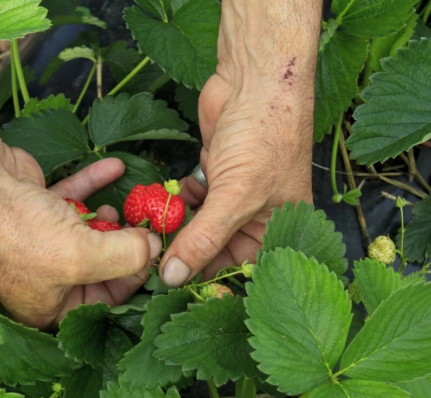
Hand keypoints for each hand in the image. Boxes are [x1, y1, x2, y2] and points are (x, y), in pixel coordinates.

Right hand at [0, 84, 161, 328]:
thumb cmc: (21, 232)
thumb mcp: (83, 255)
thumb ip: (127, 257)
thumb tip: (155, 248)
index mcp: (49, 306)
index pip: (104, 301)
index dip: (134, 278)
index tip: (155, 253)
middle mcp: (45, 278)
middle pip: (100, 265)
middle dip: (125, 243)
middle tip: (147, 224)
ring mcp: (41, 242)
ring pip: (88, 232)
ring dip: (111, 216)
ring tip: (125, 204)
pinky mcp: (39, 210)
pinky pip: (74, 200)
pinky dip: (94, 185)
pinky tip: (115, 167)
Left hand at [159, 1, 321, 285]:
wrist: (256, 78)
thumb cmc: (264, 137)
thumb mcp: (237, 195)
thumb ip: (204, 239)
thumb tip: (174, 277)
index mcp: (278, 229)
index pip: (241, 269)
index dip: (208, 279)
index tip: (171, 287)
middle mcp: (257, 216)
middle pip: (217, 249)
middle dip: (187, 251)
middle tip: (152, 259)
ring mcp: (234, 194)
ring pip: (200, 224)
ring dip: (178, 225)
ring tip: (154, 229)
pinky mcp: (214, 174)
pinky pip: (192, 200)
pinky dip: (178, 200)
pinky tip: (166, 199)